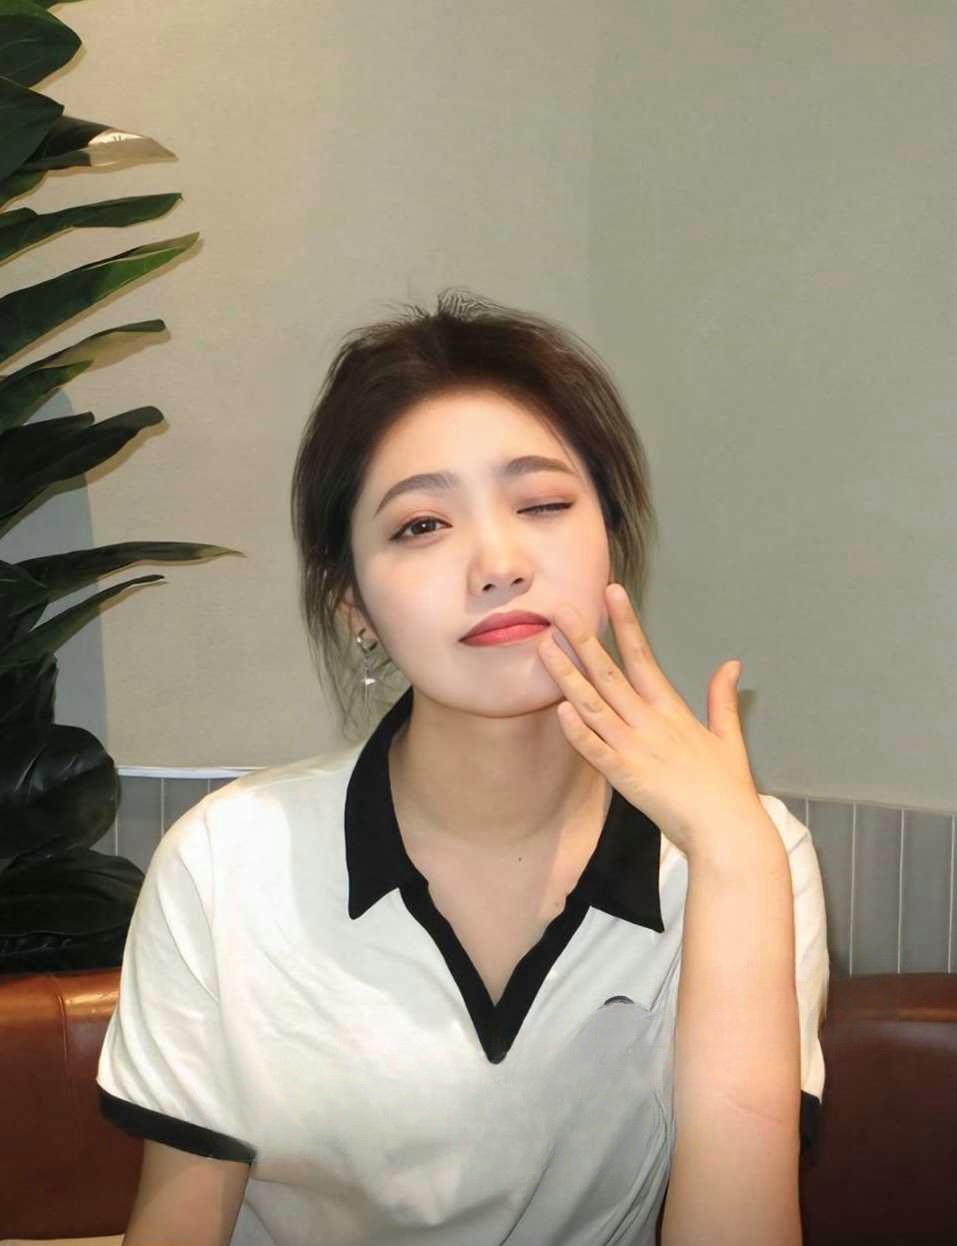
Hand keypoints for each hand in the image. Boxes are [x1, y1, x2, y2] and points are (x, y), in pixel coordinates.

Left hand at [538, 583, 765, 858]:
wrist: (727, 830)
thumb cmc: (727, 788)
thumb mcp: (728, 736)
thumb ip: (723, 698)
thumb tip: (732, 664)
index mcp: (671, 709)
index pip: (642, 656)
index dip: (625, 623)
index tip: (611, 591)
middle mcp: (649, 722)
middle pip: (609, 673)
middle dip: (583, 639)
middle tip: (558, 609)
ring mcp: (635, 748)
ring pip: (593, 705)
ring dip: (566, 676)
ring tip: (543, 648)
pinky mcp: (626, 777)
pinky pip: (596, 750)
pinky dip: (577, 731)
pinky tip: (559, 710)